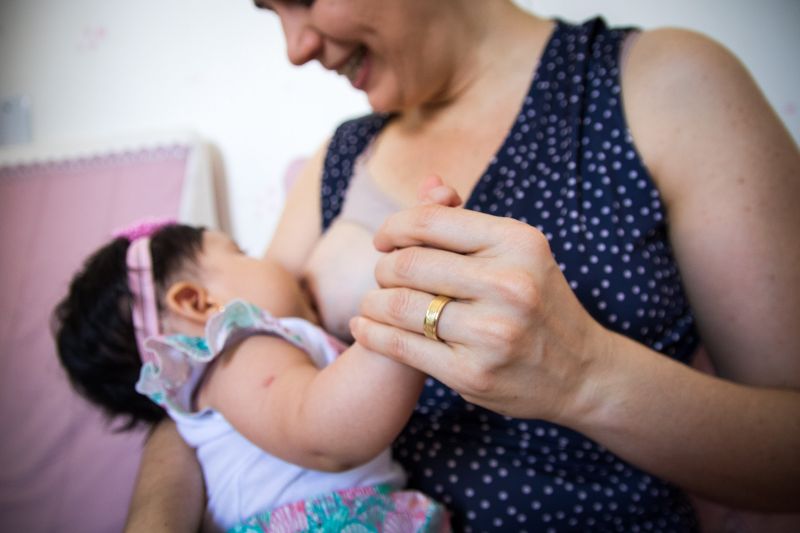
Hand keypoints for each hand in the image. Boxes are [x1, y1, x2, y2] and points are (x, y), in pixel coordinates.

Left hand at [350, 192, 609, 422]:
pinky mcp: (472, 373)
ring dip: (373, 302)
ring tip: (372, 303)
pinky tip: (364, 327)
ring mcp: (491, 333)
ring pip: (399, 306)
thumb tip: (428, 183)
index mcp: (518, 242)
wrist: (582, 373)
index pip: (429, 222)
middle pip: (407, 264)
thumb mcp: (519, 253)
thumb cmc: (539, 303)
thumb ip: (469, 221)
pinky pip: (400, 347)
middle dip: (383, 268)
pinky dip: (372, 334)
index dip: (393, 227)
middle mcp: (508, 284)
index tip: (384, 239)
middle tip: (383, 276)